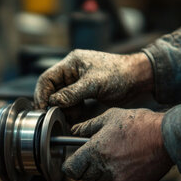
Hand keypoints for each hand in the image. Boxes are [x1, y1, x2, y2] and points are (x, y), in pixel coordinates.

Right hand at [34, 50, 152, 108]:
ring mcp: (77, 82)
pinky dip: (71, 111)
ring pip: (61, 98)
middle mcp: (72, 72)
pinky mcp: (84, 92)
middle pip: (52, 89)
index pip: (47, 78)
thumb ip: (72, 93)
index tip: (42, 108)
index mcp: (71, 63)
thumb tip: (53, 102)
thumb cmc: (119, 74)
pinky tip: (75, 116)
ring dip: (62, 109)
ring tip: (67, 117)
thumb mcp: (94, 84)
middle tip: (52, 116)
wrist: (138, 79)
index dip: (42, 94)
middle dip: (52, 103)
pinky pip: (71, 103)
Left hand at [62, 108, 172, 180]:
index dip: (70, 165)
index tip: (73, 160)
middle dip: (85, 168)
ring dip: (102, 171)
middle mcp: (106, 169)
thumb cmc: (139, 123)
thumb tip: (74, 131)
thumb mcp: (110, 117)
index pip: (71, 170)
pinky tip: (129, 159)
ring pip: (102, 180)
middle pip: (85, 177)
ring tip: (114, 154)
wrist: (168, 136)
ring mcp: (120, 179)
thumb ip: (88, 127)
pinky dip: (120, 173)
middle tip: (93, 155)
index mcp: (96, 152)